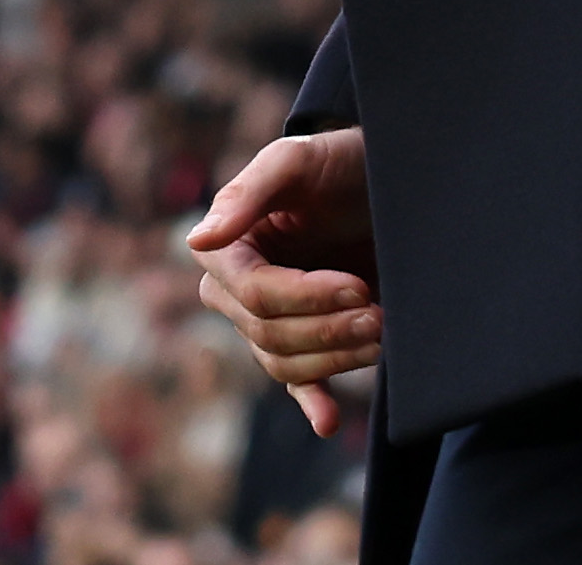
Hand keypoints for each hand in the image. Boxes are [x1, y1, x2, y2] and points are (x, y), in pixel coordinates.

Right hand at [189, 128, 381, 436]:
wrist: (377, 178)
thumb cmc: (334, 161)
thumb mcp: (295, 161)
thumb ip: (247, 194)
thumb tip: (198, 242)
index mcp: (226, 250)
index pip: (255, 295)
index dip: (307, 297)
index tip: (357, 287)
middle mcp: (236, 291)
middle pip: (271, 334)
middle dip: (328, 328)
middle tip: (380, 313)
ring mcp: (268, 321)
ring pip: (286, 362)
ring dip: (336, 357)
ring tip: (383, 333)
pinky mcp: (302, 339)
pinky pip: (296, 381)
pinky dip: (312, 403)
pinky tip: (328, 421)